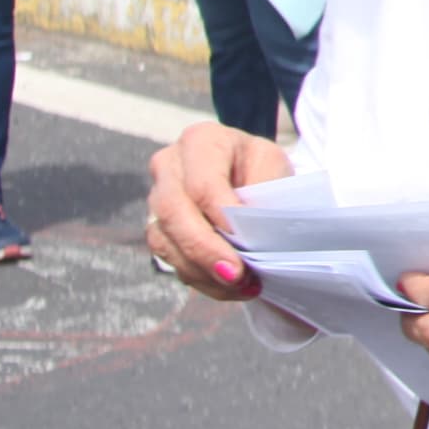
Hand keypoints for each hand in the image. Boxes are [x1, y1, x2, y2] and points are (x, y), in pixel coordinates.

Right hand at [146, 121, 294, 296]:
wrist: (247, 173)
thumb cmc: (260, 167)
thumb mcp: (272, 167)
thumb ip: (261, 193)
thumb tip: (250, 236)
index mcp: (201, 141)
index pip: (202, 183)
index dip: (220, 215)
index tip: (243, 240)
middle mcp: (169, 165)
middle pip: (174, 213)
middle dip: (206, 250)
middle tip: (237, 276)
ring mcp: (156, 197)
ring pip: (166, 240)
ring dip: (203, 270)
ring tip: (242, 286)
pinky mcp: (157, 227)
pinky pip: (169, 258)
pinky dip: (199, 277)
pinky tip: (227, 287)